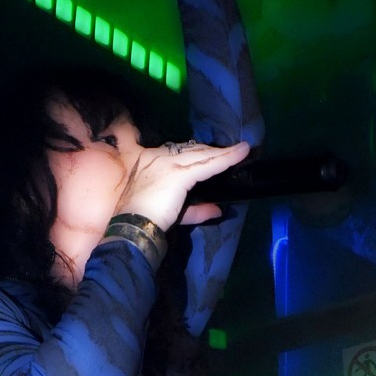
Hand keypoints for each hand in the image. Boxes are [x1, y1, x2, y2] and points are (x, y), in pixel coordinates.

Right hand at [120, 136, 250, 231]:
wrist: (134, 226)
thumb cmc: (147, 220)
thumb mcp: (175, 213)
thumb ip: (196, 210)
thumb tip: (217, 210)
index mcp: (150, 161)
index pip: (178, 153)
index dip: (197, 152)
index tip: (212, 152)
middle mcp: (158, 157)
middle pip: (191, 150)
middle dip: (212, 151)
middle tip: (233, 151)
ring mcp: (169, 163)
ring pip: (201, 153)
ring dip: (222, 153)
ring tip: (242, 150)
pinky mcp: (179, 173)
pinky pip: (208, 164)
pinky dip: (226, 159)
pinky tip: (240, 154)